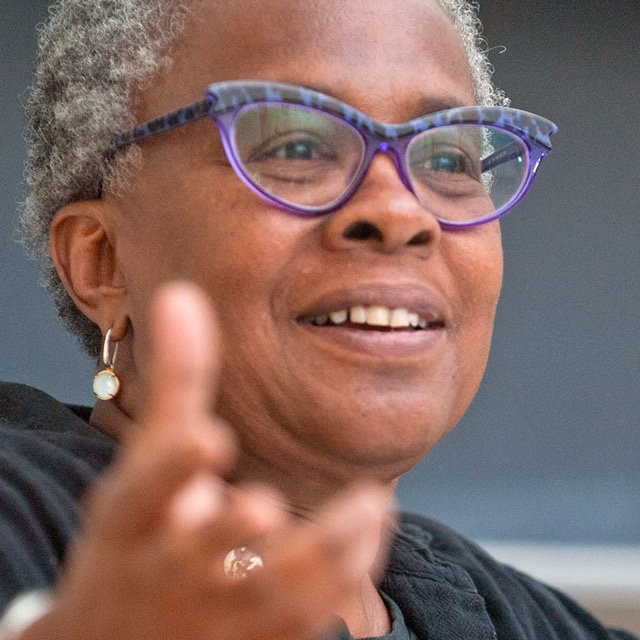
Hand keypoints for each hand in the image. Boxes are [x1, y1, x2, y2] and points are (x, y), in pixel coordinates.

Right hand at [25, 283, 388, 639]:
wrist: (119, 636)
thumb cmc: (141, 533)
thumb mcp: (149, 458)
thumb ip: (178, 380)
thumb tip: (183, 295)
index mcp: (131, 519)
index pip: (143, 492)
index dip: (170, 468)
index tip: (208, 439)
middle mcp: (167, 568)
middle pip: (200, 554)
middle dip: (230, 530)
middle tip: (264, 501)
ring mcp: (212, 614)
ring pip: (269, 594)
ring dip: (319, 557)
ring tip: (368, 508)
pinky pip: (303, 619)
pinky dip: (342, 582)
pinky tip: (373, 535)